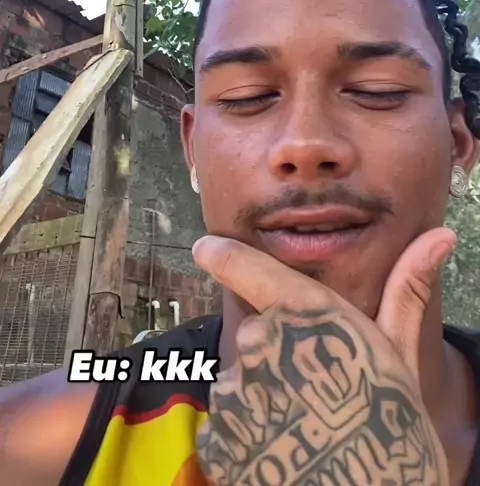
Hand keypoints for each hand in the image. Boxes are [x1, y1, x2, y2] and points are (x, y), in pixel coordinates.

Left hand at [192, 227, 455, 485]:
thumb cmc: (391, 428)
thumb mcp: (400, 356)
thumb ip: (406, 291)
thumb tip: (441, 234)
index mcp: (307, 316)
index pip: (249, 270)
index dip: (224, 257)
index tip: (206, 248)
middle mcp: (265, 343)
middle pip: (256, 341)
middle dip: (275, 362)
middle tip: (314, 397)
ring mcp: (239, 392)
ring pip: (240, 385)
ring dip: (262, 403)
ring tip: (302, 429)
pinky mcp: (221, 438)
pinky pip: (226, 427)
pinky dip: (247, 439)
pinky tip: (282, 451)